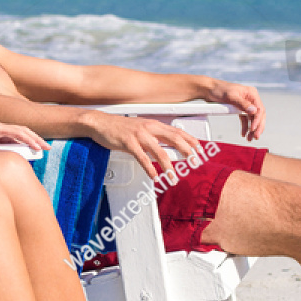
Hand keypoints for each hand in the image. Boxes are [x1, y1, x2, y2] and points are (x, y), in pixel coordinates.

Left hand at [0, 119, 49, 152]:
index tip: (39, 147)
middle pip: (22, 131)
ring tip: (39, 148)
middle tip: (47, 148)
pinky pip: (10, 138)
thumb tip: (1, 154)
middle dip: (35, 139)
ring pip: (18, 133)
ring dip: (29, 140)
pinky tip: (24, 150)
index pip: (18, 132)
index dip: (30, 140)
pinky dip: (20, 142)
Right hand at [82, 112, 199, 178]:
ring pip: (159, 151)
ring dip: (168, 166)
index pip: (177, 131)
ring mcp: (139, 135)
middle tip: (195, 162)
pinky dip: (150, 168)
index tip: (200, 150)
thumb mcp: (141, 128)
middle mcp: (149, 128)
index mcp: (154, 124)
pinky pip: (142, 158)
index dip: (191, 140)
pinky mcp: (128, 143)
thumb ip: (155, 135)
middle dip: (187, 151)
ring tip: (173, 177)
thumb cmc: (120, 127)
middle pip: (174, 139)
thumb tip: (168, 144)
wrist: (100, 123)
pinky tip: (154, 176)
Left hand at [208, 80, 265, 140]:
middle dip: (258, 127)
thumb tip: (254, 111)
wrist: (209, 89)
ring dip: (252, 129)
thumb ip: (242, 104)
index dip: (258, 120)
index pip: (259, 109)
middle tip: (256, 137)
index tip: (253, 129)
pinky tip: (243, 134)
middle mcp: (250, 98)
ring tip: (250, 139)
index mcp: (251, 93)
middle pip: (258, 115)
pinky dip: (245, 127)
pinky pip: (245, 119)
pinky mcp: (239, 108)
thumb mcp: (231, 96)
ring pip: (252, 118)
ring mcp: (246, 104)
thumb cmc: (219, 90)